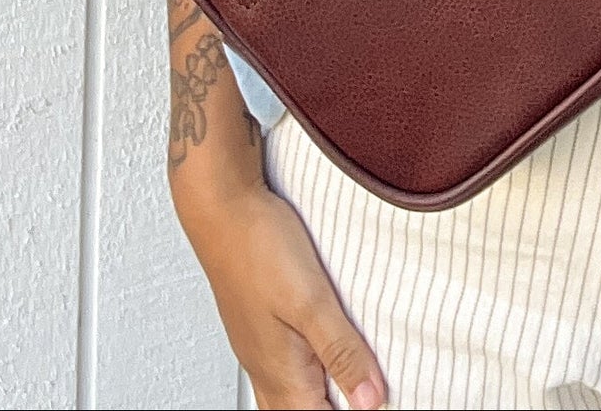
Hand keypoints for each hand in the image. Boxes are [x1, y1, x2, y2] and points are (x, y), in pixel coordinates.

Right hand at [176, 175, 387, 410]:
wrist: (220, 208)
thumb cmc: (259, 247)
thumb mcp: (311, 301)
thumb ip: (341, 352)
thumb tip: (371, 401)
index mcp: (283, 374)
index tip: (380, 402)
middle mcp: (266, 371)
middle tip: (367, 399)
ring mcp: (258, 351)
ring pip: (286, 401)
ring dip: (316, 401)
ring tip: (345, 390)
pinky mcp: (257, 329)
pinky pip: (279, 376)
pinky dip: (304, 383)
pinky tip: (317, 363)